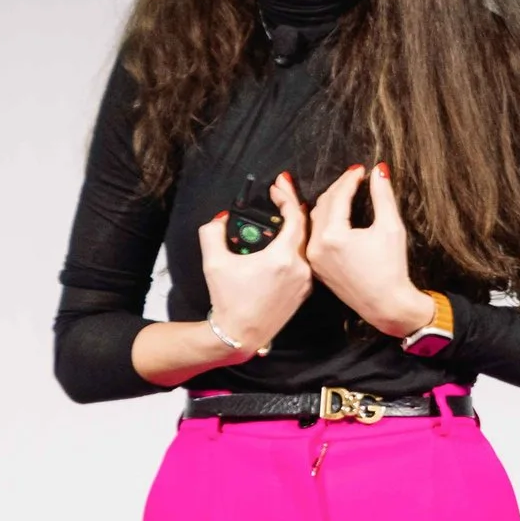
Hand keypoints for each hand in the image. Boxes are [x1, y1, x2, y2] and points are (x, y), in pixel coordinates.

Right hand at [196, 172, 312, 356]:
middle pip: (305, 227)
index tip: (279, 184)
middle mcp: (300, 268)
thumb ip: (212, 233)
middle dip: (294, 205)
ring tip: (286, 210)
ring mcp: (306, 281)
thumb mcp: (214, 263)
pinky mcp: (304, 291)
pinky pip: (305, 259)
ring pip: (307, 243)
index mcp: (282, 258)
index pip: (295, 216)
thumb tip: (221, 219)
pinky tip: (287, 238)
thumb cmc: (228, 301)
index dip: (287, 196)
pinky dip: (298, 244)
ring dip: (298, 225)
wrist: (240, 336)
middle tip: (283, 191)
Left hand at [304, 164, 434, 342]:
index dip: (350, 179)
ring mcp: (314, 258)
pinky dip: (324, 221)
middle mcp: (317, 246)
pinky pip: (315, 236)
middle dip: (339, 188)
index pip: (338, 196)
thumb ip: (383, 195)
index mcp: (333, 235)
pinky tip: (334, 212)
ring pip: (316, 219)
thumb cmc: (391, 268)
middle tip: (353, 177)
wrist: (387, 305)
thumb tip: (379, 170)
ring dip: (329, 202)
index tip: (361, 170)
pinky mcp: (317, 267)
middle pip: (323, 205)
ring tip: (345, 190)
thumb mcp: (391, 227)